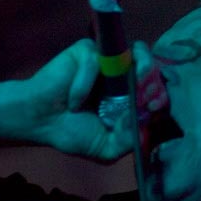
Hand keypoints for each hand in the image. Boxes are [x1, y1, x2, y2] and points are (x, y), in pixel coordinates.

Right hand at [26, 39, 167, 161]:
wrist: (40, 122)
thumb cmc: (71, 133)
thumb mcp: (107, 147)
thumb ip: (128, 140)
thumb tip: (144, 121)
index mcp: (129, 98)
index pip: (154, 90)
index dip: (160, 95)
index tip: (154, 106)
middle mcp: (121, 77)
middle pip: (150, 66)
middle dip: (154, 79)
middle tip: (147, 94)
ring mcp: (105, 63)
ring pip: (132, 52)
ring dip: (140, 68)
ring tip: (134, 85)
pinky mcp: (86, 52)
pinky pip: (95, 61)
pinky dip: (84, 83)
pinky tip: (73, 103)